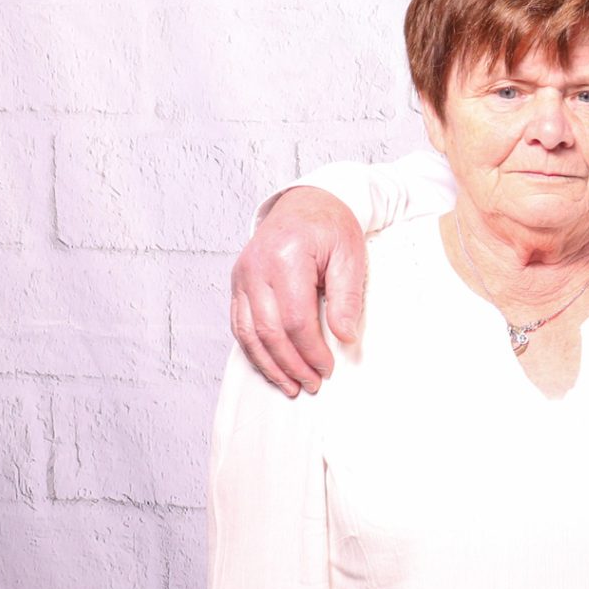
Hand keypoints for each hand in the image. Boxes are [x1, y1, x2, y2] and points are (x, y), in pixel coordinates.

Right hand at [229, 187, 367, 396]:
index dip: (311, 350)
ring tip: (290, 386)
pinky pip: (240, 324)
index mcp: (286, 257)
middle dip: (291, 364)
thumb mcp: (349, 256)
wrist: (307, 201)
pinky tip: (270, 366)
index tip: (328, 368)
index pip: (295, 319)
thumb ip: (346, 297)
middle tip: (311, 384)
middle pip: (269, 331)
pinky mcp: (238, 282)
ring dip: (269, 364)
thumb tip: (345, 337)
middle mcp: (256, 267)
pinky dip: (253, 349)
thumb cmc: (331, 227)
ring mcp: (243, 275)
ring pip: (248, 332)